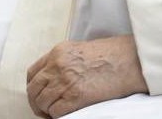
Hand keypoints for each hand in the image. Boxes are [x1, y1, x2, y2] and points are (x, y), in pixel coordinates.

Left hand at [26, 36, 146, 117]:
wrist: (128, 60)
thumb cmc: (110, 55)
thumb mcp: (79, 50)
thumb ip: (63, 61)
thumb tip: (53, 79)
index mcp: (57, 53)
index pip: (32, 73)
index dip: (33, 87)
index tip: (37, 95)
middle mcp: (57, 66)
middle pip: (33, 89)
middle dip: (36, 102)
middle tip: (43, 110)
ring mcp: (65, 81)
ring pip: (42, 102)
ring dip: (46, 111)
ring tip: (53, 114)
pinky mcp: (76, 96)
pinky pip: (56, 112)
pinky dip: (57, 116)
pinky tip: (63, 116)